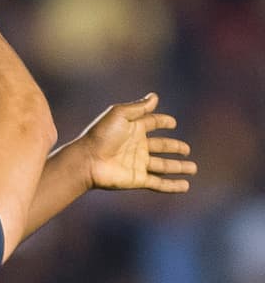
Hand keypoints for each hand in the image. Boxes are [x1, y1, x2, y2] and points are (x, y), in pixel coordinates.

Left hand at [76, 93, 195, 193]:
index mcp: (133, 128)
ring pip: (163, 166)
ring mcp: (138, 164)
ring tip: (194, 168)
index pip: (152, 123)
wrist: (88, 160)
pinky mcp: (138, 179)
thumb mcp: (120, 114)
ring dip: (179, 167)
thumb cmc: (101, 135)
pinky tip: (185, 186)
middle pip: (161, 146)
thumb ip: (139, 107)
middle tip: (187, 149)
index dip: (162, 122)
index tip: (172, 123)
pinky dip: (172, 186)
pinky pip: (159, 183)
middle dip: (175, 147)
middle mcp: (137, 146)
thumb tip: (155, 96)